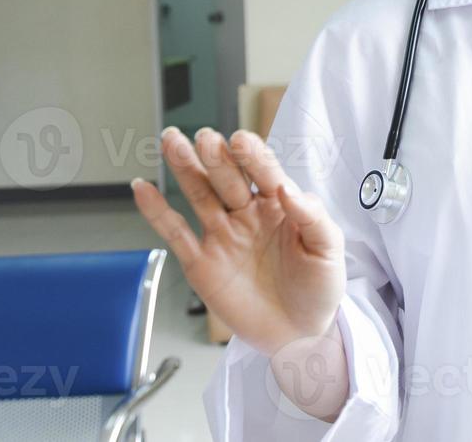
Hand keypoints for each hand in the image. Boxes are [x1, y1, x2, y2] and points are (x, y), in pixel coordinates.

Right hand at [130, 127, 346, 359]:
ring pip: (199, 195)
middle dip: (216, 157)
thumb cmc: (318, 287)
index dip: (254, 157)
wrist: (299, 333)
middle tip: (205, 138)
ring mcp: (222, 235)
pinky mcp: (201, 262)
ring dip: (185, 168)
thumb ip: (312, 218)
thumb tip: (288, 190)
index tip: (241, 140)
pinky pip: (175, 232)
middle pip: (228, 178)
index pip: (265, 173)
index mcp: (280, 205)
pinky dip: (156, 210)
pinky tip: (143, 187)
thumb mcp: (328, 250)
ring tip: (172, 141)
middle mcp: (247, 214)